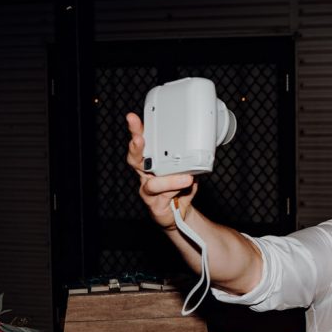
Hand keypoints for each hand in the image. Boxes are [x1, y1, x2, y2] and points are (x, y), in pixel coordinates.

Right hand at [126, 112, 196, 228]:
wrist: (179, 213)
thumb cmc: (180, 187)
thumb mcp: (188, 168)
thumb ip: (190, 159)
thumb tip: (199, 147)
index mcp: (151, 162)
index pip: (142, 143)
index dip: (136, 130)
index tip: (132, 118)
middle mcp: (146, 175)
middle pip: (134, 159)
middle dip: (136, 147)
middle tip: (139, 139)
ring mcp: (148, 191)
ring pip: (152, 184)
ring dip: (169, 180)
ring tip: (186, 178)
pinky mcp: (154, 205)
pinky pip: (164, 197)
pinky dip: (177, 191)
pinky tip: (185, 187)